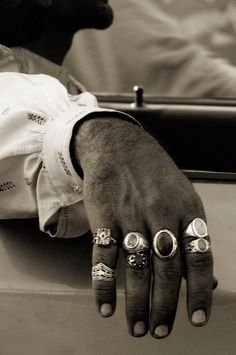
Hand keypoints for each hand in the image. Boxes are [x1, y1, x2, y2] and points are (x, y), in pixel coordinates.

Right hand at [72, 116, 214, 337]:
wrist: (119, 146)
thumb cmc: (154, 175)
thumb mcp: (184, 197)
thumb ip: (193, 235)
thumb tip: (208, 277)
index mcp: (186, 210)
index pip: (198, 257)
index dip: (199, 290)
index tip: (196, 319)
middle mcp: (161, 215)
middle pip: (166, 268)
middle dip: (164, 305)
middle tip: (160, 331)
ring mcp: (131, 216)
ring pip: (137, 268)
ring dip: (137, 303)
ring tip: (138, 328)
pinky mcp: (104, 218)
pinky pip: (104, 257)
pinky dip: (104, 285)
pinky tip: (106, 307)